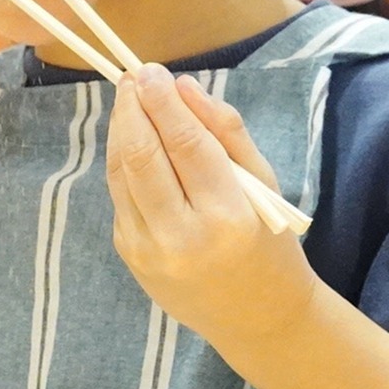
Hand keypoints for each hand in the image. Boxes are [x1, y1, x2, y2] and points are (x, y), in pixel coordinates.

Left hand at [107, 65, 319, 348]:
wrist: (256, 319)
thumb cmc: (268, 243)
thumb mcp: (264, 184)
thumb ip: (226, 131)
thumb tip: (183, 86)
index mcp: (228, 216)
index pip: (184, 143)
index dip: (162, 101)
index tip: (150, 69)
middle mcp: (183, 237)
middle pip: (141, 155)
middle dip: (131, 108)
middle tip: (132, 77)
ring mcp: (149, 252)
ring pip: (120, 174)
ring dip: (120, 130)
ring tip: (128, 100)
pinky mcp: (131, 257)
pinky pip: (120, 197)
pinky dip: (122, 163)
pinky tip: (133, 141)